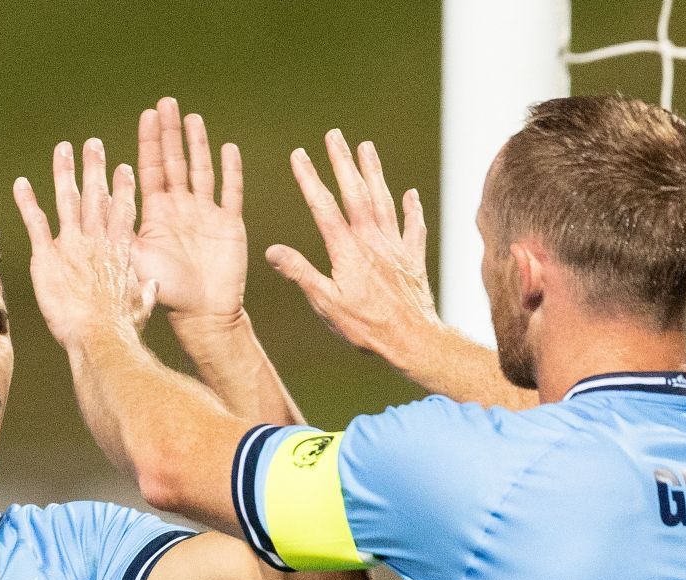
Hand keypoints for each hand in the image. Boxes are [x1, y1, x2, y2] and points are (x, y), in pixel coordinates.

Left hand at [13, 138, 156, 350]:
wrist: (98, 336)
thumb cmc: (121, 327)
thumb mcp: (140, 307)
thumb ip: (146, 291)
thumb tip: (154, 286)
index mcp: (119, 250)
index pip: (122, 211)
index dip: (122, 188)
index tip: (124, 168)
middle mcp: (96, 240)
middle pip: (96, 195)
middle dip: (94, 168)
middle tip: (92, 145)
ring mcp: (71, 245)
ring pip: (67, 200)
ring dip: (64, 172)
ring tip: (62, 149)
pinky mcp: (46, 256)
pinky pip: (35, 223)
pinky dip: (27, 202)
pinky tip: (21, 184)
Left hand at [131, 98, 246, 325]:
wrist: (202, 314)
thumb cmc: (165, 292)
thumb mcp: (134, 259)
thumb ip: (118, 233)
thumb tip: (93, 210)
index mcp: (156, 214)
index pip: (151, 169)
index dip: (149, 142)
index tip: (146, 115)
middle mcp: (180, 208)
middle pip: (175, 161)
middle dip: (170, 133)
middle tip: (166, 102)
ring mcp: (206, 214)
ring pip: (201, 170)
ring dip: (197, 144)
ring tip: (192, 117)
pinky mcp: (229, 223)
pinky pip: (231, 191)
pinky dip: (231, 170)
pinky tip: (227, 148)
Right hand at [265, 130, 439, 363]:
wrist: (411, 338)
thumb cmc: (365, 326)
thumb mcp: (325, 303)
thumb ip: (300, 272)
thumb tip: (272, 250)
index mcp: (347, 249)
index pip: (323, 206)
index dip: (309, 179)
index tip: (299, 154)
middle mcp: (372, 240)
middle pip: (356, 192)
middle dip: (343, 161)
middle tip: (334, 135)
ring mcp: (395, 246)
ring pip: (384, 200)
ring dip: (374, 172)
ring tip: (366, 147)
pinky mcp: (413, 259)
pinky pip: (414, 227)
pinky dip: (413, 209)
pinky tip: (411, 194)